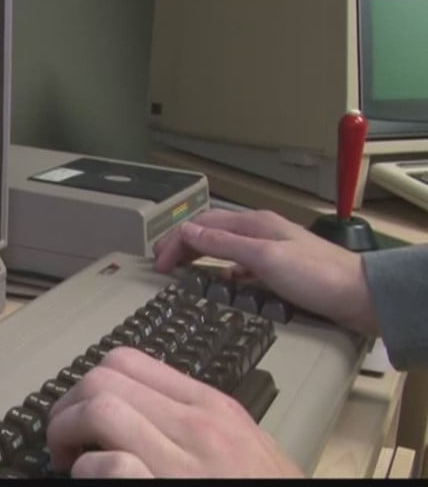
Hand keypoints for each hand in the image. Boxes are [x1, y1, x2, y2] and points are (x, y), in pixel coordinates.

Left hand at [45, 347, 303, 477]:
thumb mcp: (246, 445)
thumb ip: (200, 421)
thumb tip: (146, 410)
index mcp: (210, 407)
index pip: (127, 361)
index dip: (90, 383)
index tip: (83, 414)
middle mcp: (196, 425)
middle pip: (103, 378)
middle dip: (68, 406)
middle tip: (65, 440)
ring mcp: (182, 461)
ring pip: (100, 407)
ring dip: (66, 432)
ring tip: (68, 459)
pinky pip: (109, 464)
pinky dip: (87, 470)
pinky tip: (90, 480)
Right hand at [152, 209, 377, 335]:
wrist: (361, 297)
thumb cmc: (318, 276)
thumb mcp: (264, 258)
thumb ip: (224, 244)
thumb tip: (188, 231)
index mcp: (253, 224)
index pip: (201, 225)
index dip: (175, 241)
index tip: (158, 263)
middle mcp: (260, 232)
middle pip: (210, 232)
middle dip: (182, 244)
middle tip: (161, 262)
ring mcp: (270, 250)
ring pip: (223, 248)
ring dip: (200, 256)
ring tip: (182, 270)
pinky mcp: (279, 270)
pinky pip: (240, 266)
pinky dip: (222, 272)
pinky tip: (221, 283)